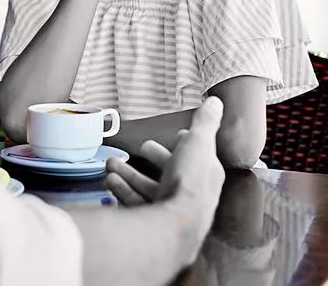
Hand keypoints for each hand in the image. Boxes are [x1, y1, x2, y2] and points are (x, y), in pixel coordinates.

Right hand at [105, 98, 225, 256]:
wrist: (174, 224)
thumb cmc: (189, 183)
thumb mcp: (198, 142)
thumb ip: (205, 122)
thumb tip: (216, 103)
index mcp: (205, 174)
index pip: (197, 156)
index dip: (186, 144)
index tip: (177, 135)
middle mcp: (190, 193)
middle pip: (170, 173)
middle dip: (152, 159)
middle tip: (141, 148)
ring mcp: (170, 209)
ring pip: (148, 187)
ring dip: (129, 174)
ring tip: (112, 164)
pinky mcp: (153, 221)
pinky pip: (134, 203)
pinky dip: (121, 190)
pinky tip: (111, 181)